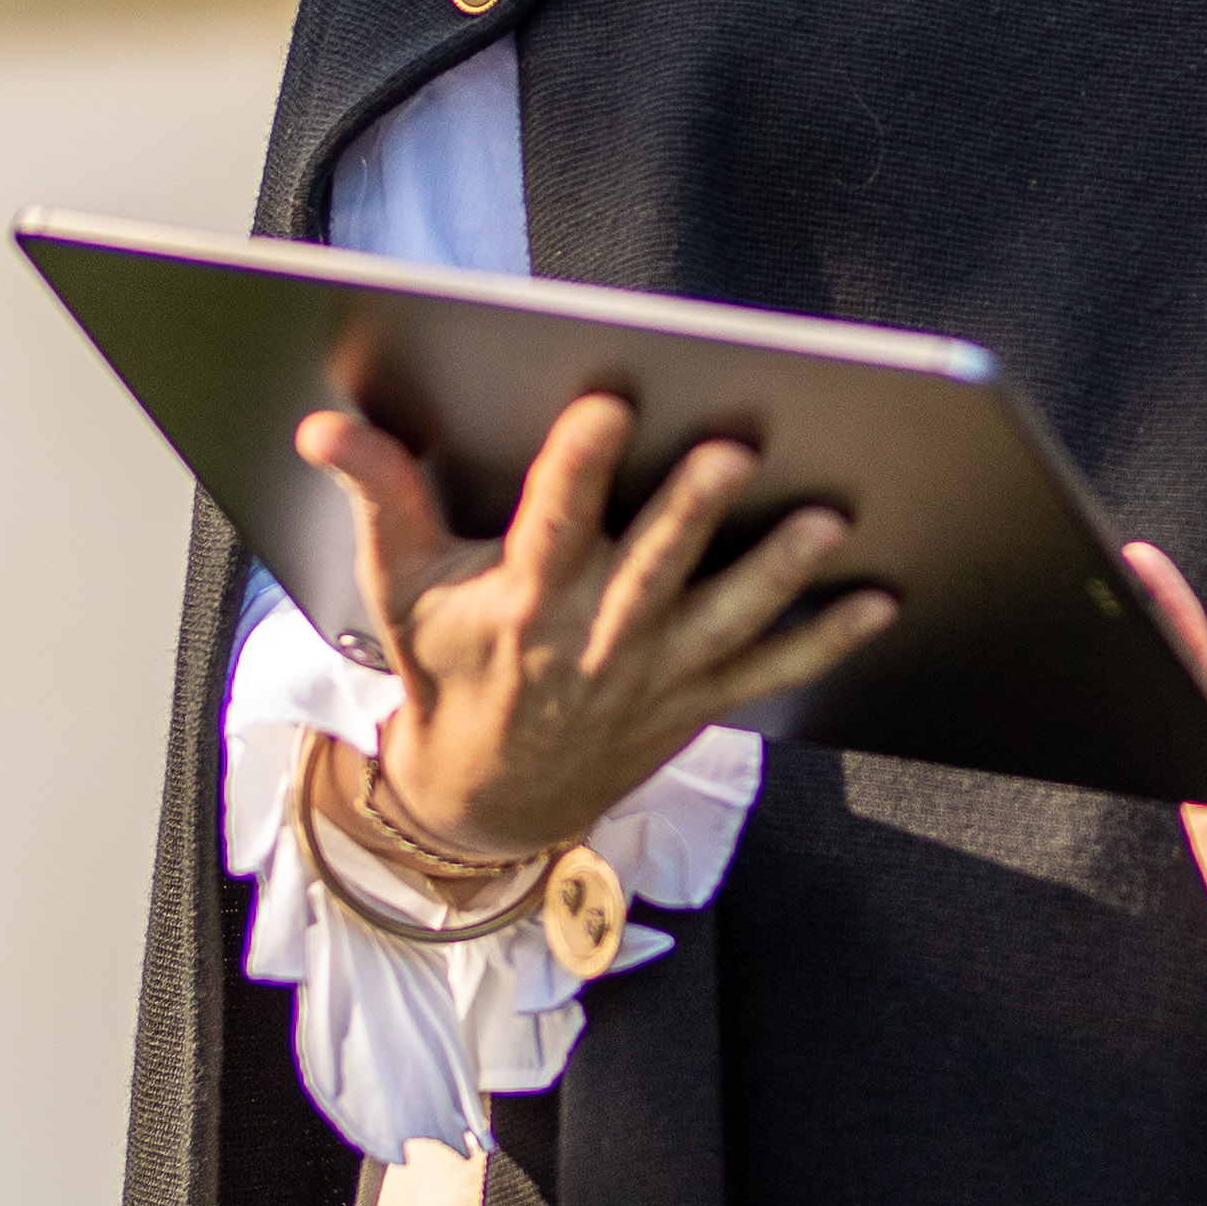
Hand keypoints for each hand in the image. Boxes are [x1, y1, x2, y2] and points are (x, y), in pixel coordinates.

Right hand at [294, 384, 896, 873]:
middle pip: (651, 566)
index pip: (550, 521)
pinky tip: (879, 600)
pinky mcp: (695, 698)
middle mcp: (594, 637)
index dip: (576, 464)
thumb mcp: (401, 587)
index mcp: (523, 599)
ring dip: (777, 570)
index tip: (606, 403)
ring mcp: (653, 674)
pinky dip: (824, 638)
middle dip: (692, 509)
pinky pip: (769, 667)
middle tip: (736, 449)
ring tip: (827, 521)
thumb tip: (327, 420)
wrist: (484, 801)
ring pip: (724, 617)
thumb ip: (380, 494)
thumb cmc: (447, 671)